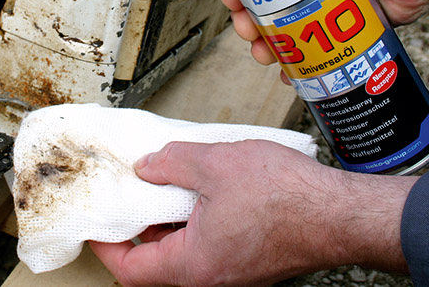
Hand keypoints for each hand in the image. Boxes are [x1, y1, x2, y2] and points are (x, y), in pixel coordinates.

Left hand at [89, 140, 416, 286]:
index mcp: (194, 265)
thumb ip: (170, 163)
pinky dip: (193, 220)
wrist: (342, 213)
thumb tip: (147, 167)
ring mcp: (231, 270)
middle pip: (154, 261)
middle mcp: (210, 277)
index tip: (95, 224)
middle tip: (128, 196)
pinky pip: (207, 244)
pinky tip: (198, 189)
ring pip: (182, 251)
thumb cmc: (289, 197)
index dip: (106, 245)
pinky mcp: (248, 259)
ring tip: (163, 183)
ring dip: (168, 221)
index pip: (130, 268)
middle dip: (138, 227)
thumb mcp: (214, 164)